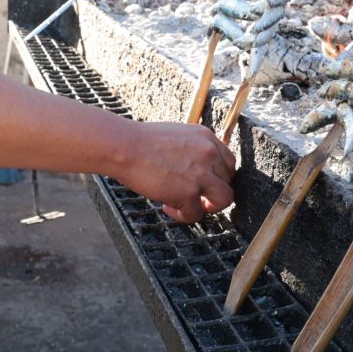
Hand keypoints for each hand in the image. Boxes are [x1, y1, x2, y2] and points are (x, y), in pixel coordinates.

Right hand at [115, 121, 236, 222]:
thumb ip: (192, 149)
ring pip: (223, 200)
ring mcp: (202, 173)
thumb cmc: (141, 141)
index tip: (206, 184)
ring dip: (207, 207)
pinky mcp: (190, 192)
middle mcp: (209, 153)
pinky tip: (167, 207)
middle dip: (213, 192)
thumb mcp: (177, 136)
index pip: (228, 161)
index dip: (218, 176)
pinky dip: (182, 215)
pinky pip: (196, 213)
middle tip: (196, 197)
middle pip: (228, 181)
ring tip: (188, 207)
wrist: (124, 146)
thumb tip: (195, 168)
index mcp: (206, 137)